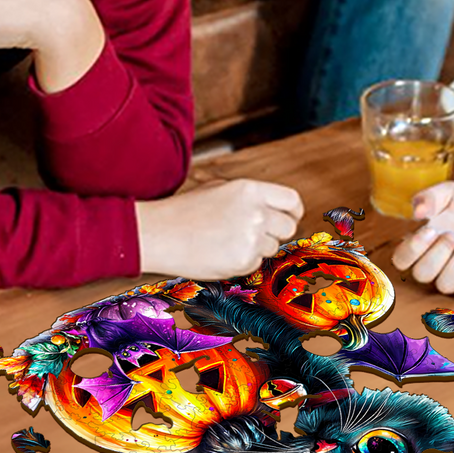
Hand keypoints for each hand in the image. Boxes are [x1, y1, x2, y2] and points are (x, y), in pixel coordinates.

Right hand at [136, 179, 303, 278]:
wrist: (160, 234)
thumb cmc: (186, 211)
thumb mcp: (221, 189)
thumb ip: (252, 197)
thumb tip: (274, 209)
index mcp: (251, 190)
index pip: (292, 200)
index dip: (293, 212)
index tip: (290, 218)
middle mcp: (256, 213)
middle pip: (288, 227)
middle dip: (277, 232)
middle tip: (257, 234)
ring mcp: (251, 238)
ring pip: (273, 247)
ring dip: (258, 247)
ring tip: (228, 240)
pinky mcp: (244, 261)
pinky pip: (256, 263)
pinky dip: (244, 261)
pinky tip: (221, 252)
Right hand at [390, 181, 453, 297]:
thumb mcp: (451, 191)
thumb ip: (430, 197)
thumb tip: (416, 212)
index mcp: (424, 241)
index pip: (402, 259)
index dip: (411, 250)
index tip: (431, 230)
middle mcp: (437, 261)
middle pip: (421, 275)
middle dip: (437, 255)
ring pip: (444, 285)